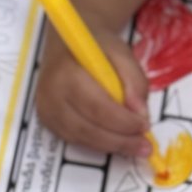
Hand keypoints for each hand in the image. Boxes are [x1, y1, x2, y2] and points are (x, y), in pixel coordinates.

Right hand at [35, 24, 152, 157]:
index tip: (145, 126)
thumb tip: (140, 114)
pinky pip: (75, 139)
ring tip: (135, 147)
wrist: (66, 44)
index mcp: (67, 73)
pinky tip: (116, 141)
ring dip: (110, 146)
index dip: (122, 121)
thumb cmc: (95, 48)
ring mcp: (46, 112)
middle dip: (119, 140)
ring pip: (81, 138)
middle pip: (87, 128)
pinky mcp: (47, 122)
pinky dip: (98, 143)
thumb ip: (134, 80)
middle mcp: (51, 96)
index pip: (96, 106)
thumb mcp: (121, 53)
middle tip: (144, 146)